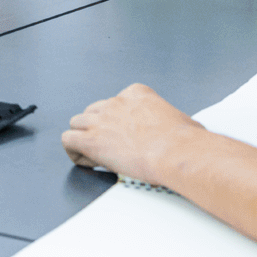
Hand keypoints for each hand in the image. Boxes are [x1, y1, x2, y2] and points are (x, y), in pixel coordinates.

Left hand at [63, 82, 203, 183]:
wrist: (176, 152)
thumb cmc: (186, 141)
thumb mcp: (184, 121)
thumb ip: (176, 123)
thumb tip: (188, 130)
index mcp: (137, 94)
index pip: (116, 103)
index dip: (117, 122)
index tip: (124, 136)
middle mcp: (115, 102)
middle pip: (94, 111)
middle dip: (98, 128)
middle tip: (109, 147)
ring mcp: (101, 120)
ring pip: (77, 123)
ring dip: (83, 138)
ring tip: (95, 156)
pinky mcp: (90, 140)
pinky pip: (68, 140)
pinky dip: (74, 152)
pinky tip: (88, 162)